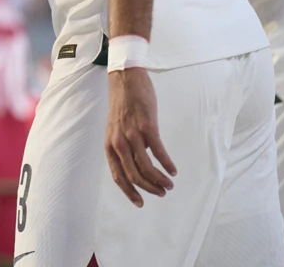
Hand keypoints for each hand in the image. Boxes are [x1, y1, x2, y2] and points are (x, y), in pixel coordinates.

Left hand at [105, 67, 176, 206]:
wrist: (125, 80)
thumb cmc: (123, 105)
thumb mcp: (115, 129)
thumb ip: (123, 147)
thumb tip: (138, 165)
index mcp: (109, 145)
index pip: (118, 176)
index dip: (129, 192)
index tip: (140, 203)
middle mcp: (118, 143)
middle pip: (134, 176)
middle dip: (149, 189)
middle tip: (162, 193)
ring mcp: (132, 135)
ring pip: (146, 168)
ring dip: (160, 180)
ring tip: (169, 184)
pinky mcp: (147, 127)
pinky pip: (158, 152)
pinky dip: (167, 164)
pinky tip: (173, 170)